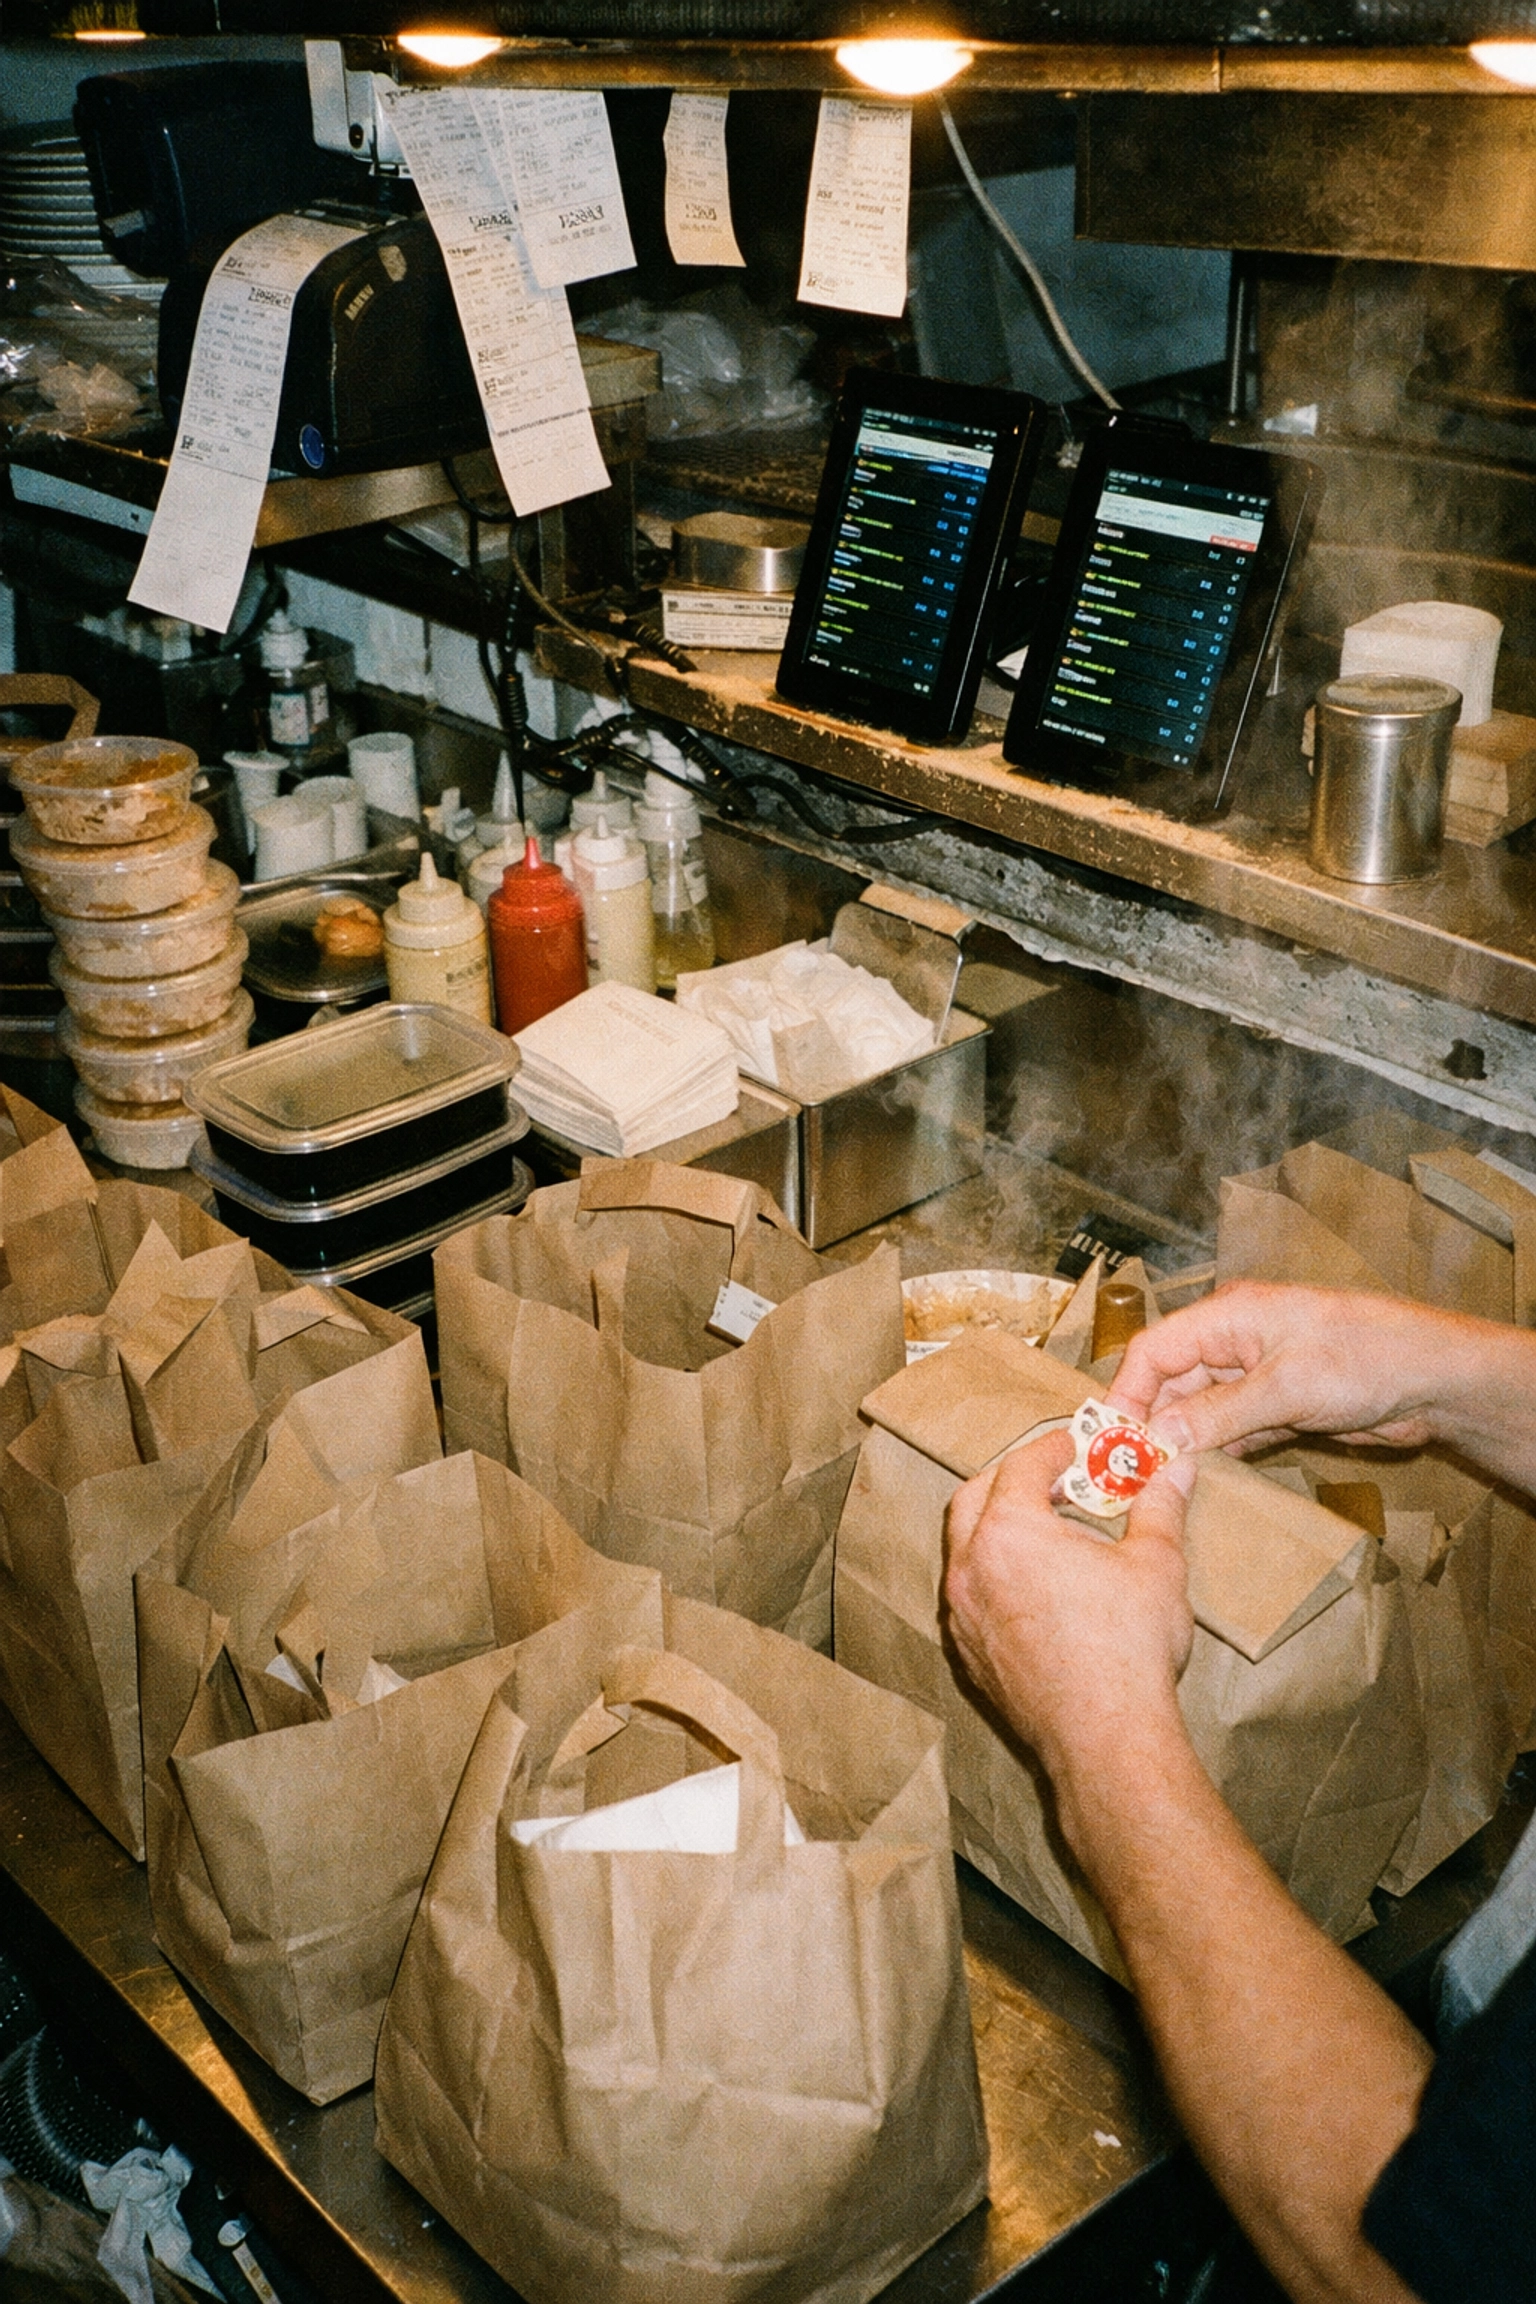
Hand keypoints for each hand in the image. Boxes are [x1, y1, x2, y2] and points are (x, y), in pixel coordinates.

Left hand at [943, 1427, 1196, 1784]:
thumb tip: (1177, 1469)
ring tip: (1048, 1534)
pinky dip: (993, 1576)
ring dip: (997, 1530)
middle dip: (1011, 1479)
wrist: (1106, 1739)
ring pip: (965, 1549)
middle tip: (1055, 1481)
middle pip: (974, 1497)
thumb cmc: (1129, 1648)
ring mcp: (962, 1615)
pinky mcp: (968, 1654)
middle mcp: (970, 1567)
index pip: (1020, 1465)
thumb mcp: (1156, 1564)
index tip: (1076, 1444)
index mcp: (1008, 1532)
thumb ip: (1160, 1507)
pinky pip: (969, 1597)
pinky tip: (1035, 1589)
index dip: (1052, 1447)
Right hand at [1109, 1281, 1493, 1457]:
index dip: (1127, 1393)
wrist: (1436, 1380)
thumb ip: (1218, 1413)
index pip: (1155, 1350)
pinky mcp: (1280, 1407)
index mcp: (1229, 1316)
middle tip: (1129, 1473)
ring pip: (1199, 1412)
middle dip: (1150, 1425)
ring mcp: (1258, 1376)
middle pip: (1172, 1383)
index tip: (1108, 1441)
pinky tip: (1204, 1481)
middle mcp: (1236, 1343)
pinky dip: (1217, 1454)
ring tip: (1159, 1486)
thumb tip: (1157, 1437)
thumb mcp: (1286, 1387)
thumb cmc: (1366, 1359)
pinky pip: (1232, 1431)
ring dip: (1183, 1445)